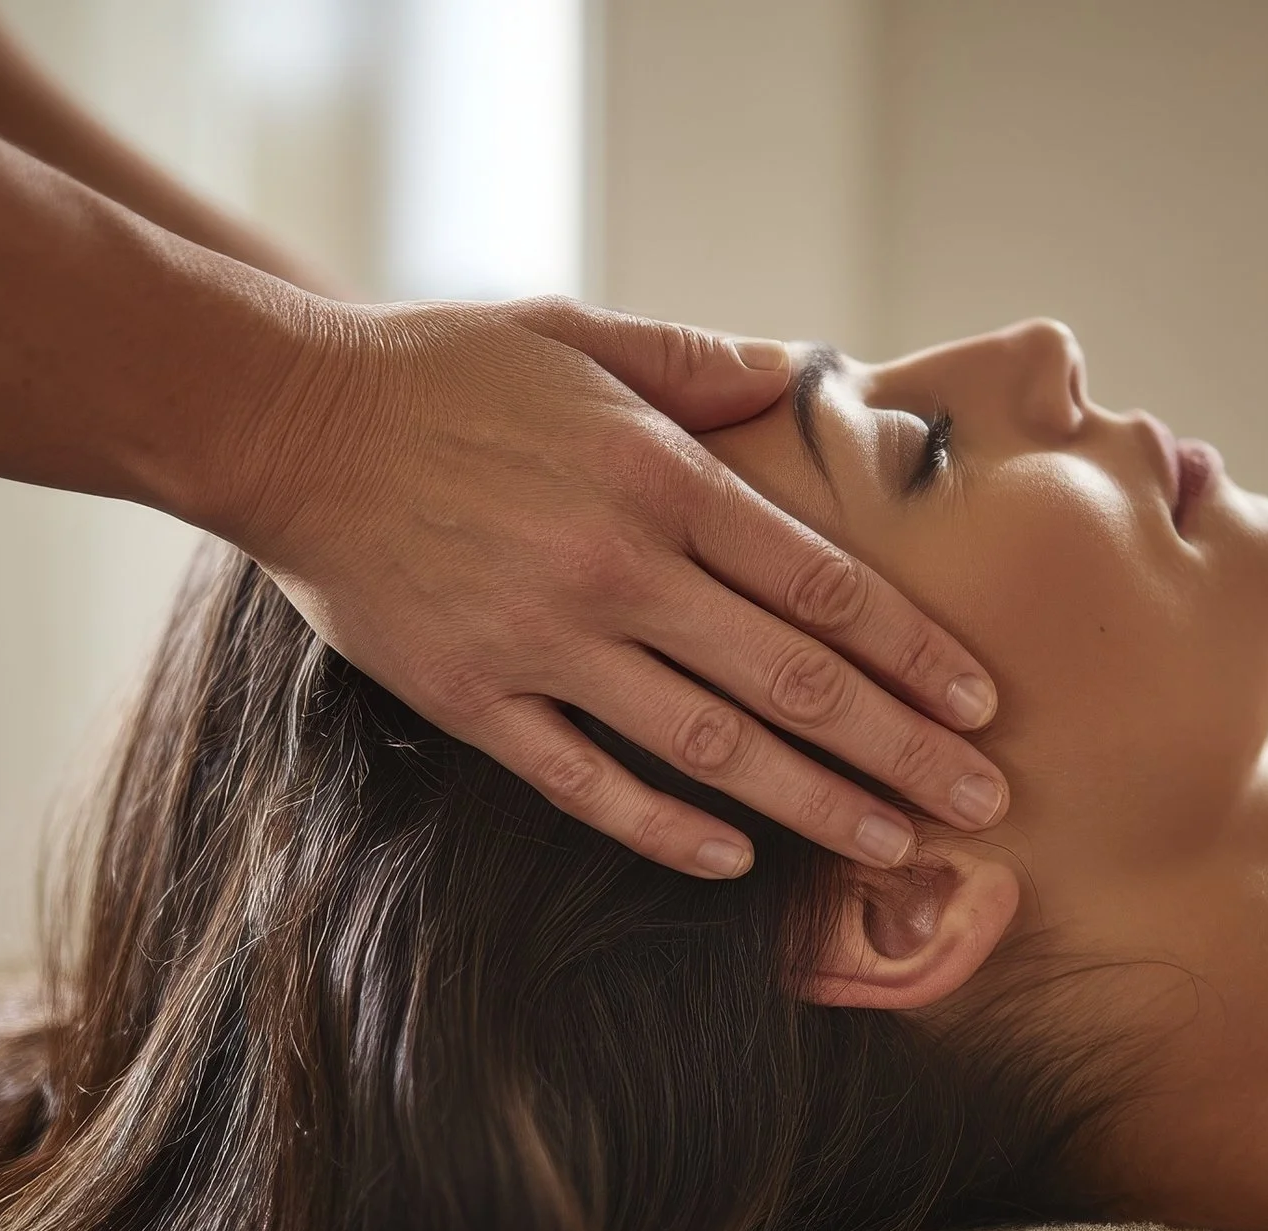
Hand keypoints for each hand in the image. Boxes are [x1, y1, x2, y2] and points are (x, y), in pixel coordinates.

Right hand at [220, 296, 1008, 877]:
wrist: (286, 423)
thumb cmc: (443, 371)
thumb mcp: (582, 334)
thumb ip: (700, 363)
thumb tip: (806, 372)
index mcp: (657, 475)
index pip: (818, 579)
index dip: (909, 647)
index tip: (978, 699)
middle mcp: (616, 566)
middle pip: (790, 678)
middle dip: (897, 746)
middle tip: (980, 799)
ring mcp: (543, 641)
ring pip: (708, 744)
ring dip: (812, 802)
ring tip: (892, 842)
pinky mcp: (475, 698)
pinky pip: (586, 781)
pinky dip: (664, 826)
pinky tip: (736, 859)